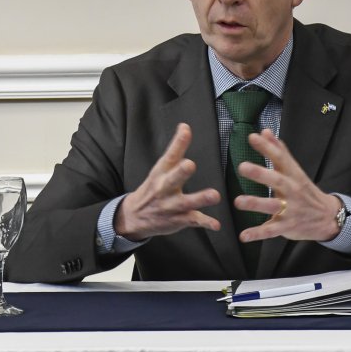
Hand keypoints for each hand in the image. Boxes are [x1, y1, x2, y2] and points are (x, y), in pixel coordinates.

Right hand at [114, 123, 220, 240]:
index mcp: (161, 173)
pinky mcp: (179, 219)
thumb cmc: (153, 188)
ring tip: (214, 195)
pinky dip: (205, 223)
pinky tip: (216, 225)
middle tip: (190, 165)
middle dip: (181, 172)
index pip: (169, 155)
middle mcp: (164, 188)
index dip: (178, 143)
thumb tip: (185, 126)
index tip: (185, 129)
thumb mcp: (160, 168)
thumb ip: (175, 150)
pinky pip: (193, 221)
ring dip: (200, 199)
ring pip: (186, 203)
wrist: (134, 216)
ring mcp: (171, 205)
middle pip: (172, 179)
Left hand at [234, 129, 342, 243]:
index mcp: (293, 175)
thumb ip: (279, 151)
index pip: (280, 158)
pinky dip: (257, 233)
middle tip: (242, 167)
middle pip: (277, 181)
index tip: (253, 137)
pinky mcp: (287, 226)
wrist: (327, 217)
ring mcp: (290, 209)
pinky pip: (271, 231)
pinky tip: (243, 236)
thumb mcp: (294, 170)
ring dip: (255, 204)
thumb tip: (265, 131)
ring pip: (272, 206)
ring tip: (238, 201)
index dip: (267, 147)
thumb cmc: (305, 190)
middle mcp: (292, 191)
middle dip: (260, 174)